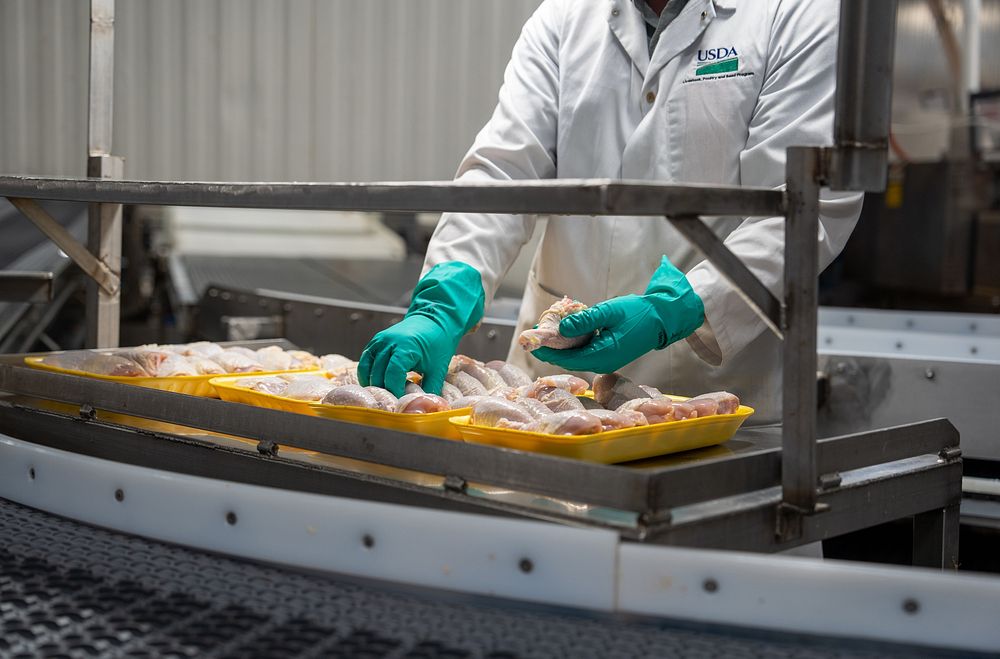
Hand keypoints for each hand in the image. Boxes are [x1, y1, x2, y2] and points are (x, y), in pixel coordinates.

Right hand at [359, 261, 483, 395]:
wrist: (435, 320)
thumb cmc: (438, 344)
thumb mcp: (438, 368)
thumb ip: (430, 388)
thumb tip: (425, 407)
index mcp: (405, 348)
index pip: (392, 376)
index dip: (394, 392)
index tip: (400, 404)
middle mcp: (389, 343)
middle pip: (379, 374)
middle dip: (385, 391)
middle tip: (392, 403)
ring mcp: (380, 341)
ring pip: (369, 369)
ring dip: (375, 384)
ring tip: (384, 396)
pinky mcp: (376, 341)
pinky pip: (366, 361)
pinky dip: (367, 374)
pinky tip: (375, 384)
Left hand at [531, 256, 703, 372]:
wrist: (661, 318)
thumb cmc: (638, 313)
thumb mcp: (610, 311)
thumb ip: (586, 320)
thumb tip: (562, 328)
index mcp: (604, 355)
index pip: (569, 358)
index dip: (548, 352)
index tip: (532, 344)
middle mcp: (604, 363)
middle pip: (570, 360)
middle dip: (551, 350)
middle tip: (533, 338)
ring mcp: (606, 361)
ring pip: (576, 358)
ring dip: (560, 348)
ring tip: (545, 335)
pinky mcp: (608, 356)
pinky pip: (584, 354)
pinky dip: (572, 346)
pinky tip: (564, 335)